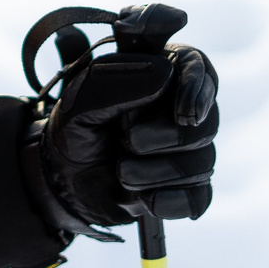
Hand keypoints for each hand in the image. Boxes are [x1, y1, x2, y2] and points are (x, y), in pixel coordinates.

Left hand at [30, 36, 219, 230]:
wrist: (63, 180)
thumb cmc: (74, 130)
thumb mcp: (78, 101)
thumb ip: (115, 82)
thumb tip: (165, 75)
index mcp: (159, 75)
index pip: (198, 67)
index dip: (197, 87)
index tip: (182, 111)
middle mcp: (179, 110)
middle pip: (205, 120)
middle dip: (168, 136)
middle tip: (128, 140)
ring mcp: (185, 151)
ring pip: (202, 162)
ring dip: (158, 171)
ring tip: (120, 172)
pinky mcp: (183, 188)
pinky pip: (199, 198)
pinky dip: (173, 201)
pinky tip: (146, 200)